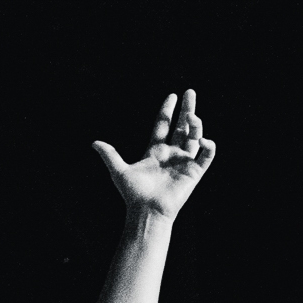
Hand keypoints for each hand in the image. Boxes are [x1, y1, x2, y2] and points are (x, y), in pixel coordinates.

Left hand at [93, 89, 215, 220]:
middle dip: (186, 109)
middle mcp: (171, 154)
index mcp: (155, 151)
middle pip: (182, 126)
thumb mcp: (119, 171)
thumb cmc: (133, 194)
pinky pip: (206, 155)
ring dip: (196, 125)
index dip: (167, 111)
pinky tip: (203, 139)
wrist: (147, 210)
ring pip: (195, 137)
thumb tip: (94, 143)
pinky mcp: (194, 172)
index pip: (163, 125)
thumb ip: (109, 155)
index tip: (171, 96)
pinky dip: (208, 146)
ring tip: (192, 115)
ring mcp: (184, 162)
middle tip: (190, 91)